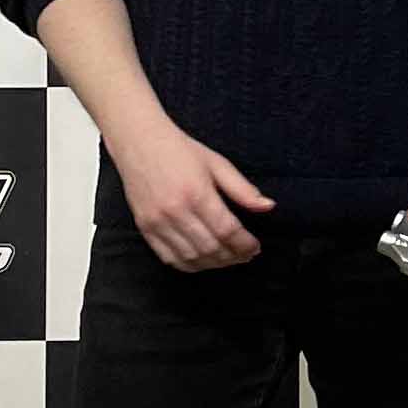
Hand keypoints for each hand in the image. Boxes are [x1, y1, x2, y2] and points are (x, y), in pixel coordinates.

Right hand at [115, 119, 272, 270]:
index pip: (227, 230)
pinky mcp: (145, 228)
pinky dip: (189, 264)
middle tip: (245, 255)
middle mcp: (175, 211)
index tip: (255, 247)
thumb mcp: (217, 163)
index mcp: (197, 193)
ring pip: (191, 257)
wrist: (139, 142)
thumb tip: (268, 207)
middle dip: (233, 256)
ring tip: (228, 258)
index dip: (245, 244)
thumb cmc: (181, 151)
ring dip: (214, 263)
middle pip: (211, 248)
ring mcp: (157, 222)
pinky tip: (203, 259)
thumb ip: (242, 189)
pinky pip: (169, 258)